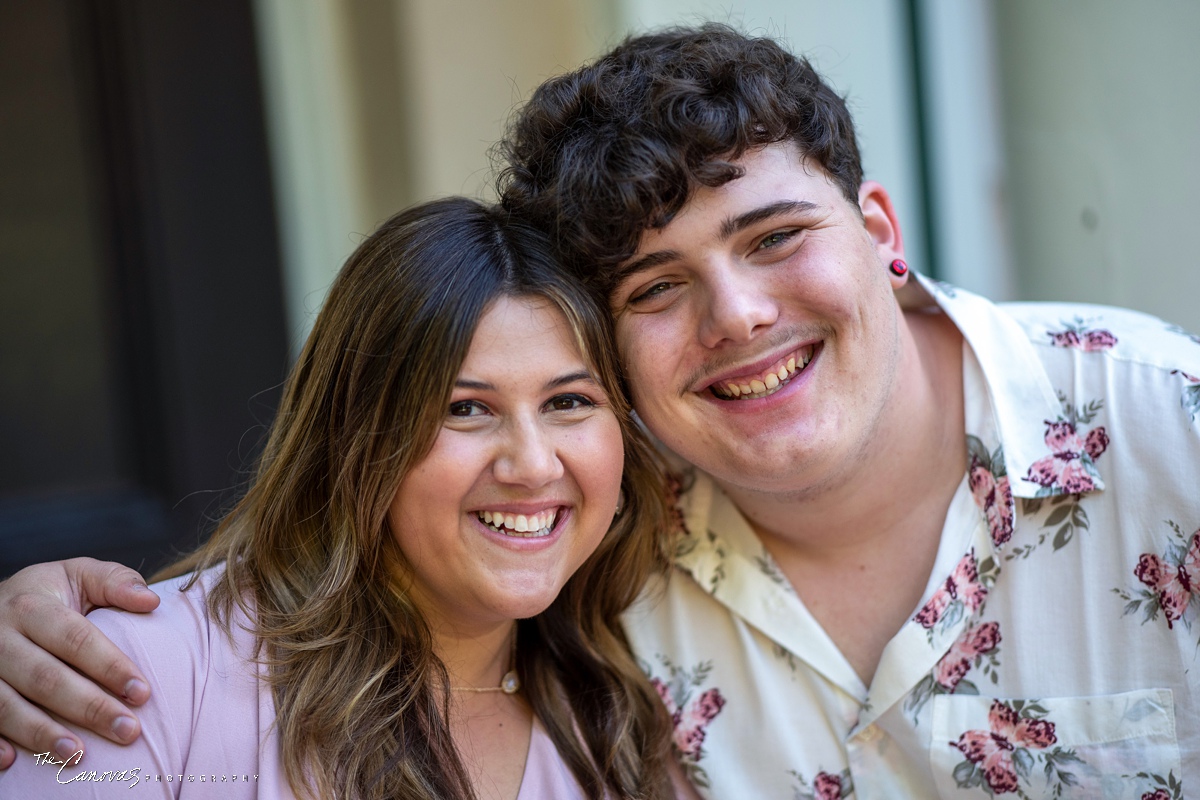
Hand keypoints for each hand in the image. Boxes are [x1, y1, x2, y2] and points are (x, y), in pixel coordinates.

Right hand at [0, 558, 159, 767]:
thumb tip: (151, 602)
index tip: (142, 692)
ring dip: (42, 733)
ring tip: (78, 755)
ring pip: (7, 706)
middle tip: (128, 731)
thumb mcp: (77, 575)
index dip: (109, 666)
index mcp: (31, 607)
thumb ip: (115, 582)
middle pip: (46, 678)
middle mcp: (0, 639)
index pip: (76, 639)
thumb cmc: (47, 595)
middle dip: (89, 707)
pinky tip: (13, 762)